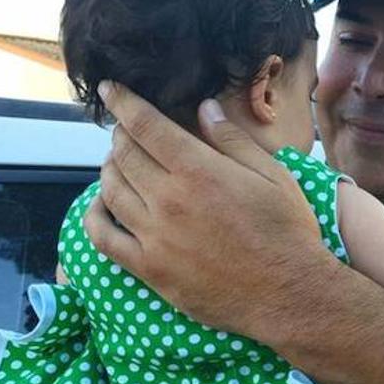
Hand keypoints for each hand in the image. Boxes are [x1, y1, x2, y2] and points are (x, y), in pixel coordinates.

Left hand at [82, 83, 329, 338]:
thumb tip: (204, 108)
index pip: (145, 125)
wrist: (289, 293)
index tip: (112, 90)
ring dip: (110, 169)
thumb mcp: (274, 176)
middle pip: (124, 154)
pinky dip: (94, 215)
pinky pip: (103, 237)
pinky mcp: (149, 268)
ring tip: (119, 162)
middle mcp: (168, 199)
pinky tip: (102, 205)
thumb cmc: (288, 231)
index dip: (124, 102)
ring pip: (110, 190)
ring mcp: (154, 236)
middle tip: (128, 132)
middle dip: (121, 135)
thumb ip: (233, 141)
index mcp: (199, 171)